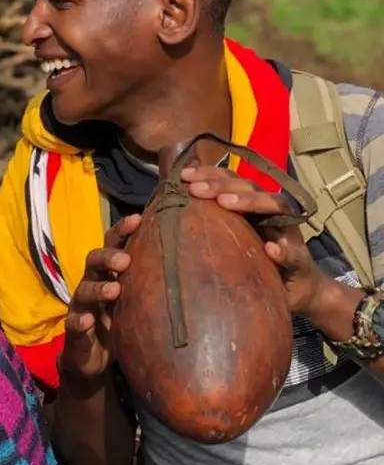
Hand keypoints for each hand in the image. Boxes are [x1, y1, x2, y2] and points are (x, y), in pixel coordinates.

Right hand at [60, 214, 141, 386]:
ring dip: (98, 288)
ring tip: (114, 290)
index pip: (113, 245)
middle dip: (108, 257)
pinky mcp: (75, 331)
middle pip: (94, 261)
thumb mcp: (137, 301)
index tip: (138, 219)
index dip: (122, 231)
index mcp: (109, 273)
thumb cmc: (120, 322)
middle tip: (124, 260)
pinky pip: (73, 324)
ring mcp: (82, 306)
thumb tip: (199, 262)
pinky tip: (88, 320)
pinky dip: (79, 321)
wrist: (91, 357)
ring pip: (84, 290)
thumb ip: (155, 282)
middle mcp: (93, 284)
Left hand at [182, 165, 331, 316]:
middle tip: (196, 189)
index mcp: (251, 205)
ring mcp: (289, 233)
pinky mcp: (301, 261)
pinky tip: (271, 249)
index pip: (231, 180)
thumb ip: (207, 223)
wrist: (296, 291)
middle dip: (221, 184)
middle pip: (250, 186)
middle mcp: (271, 212)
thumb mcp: (227, 240)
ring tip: (226, 203)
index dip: (209, 174)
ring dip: (251, 202)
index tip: (184, 175)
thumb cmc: (254, 261)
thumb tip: (163, 209)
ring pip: (276, 205)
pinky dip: (284, 250)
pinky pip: (295, 254)